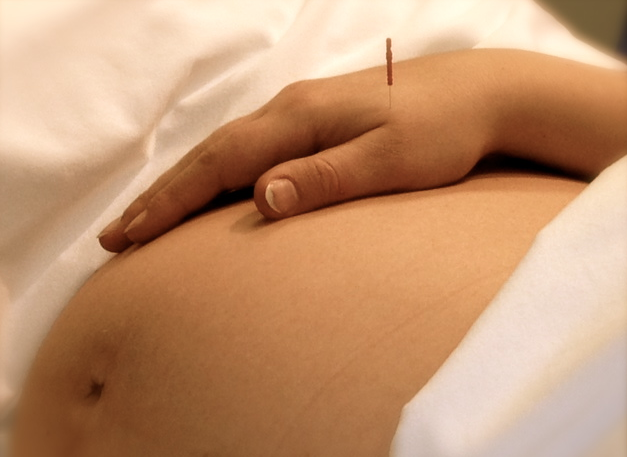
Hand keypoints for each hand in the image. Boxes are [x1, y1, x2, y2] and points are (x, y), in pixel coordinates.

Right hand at [98, 50, 495, 251]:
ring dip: (183, 185)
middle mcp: (291, 109)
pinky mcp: (318, 121)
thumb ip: (325, 179)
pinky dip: (217, 175)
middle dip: (161, 196)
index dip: (171, 199)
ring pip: (226, 151)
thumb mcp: (388, 160)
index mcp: (301, 119)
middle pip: (210, 154)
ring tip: (149, 217)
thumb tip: (260, 198)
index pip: (219, 163)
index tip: (129, 233)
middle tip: (117, 234)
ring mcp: (303, 112)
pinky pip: (251, 150)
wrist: (481, 94)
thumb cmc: (441, 130)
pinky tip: (211, 191)